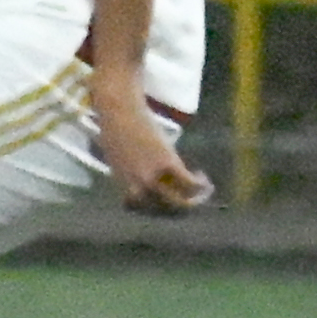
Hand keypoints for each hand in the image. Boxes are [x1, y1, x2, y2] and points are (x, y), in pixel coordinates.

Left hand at [93, 85, 213, 214]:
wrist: (118, 109)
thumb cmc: (113, 123)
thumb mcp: (115, 150)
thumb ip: (125, 163)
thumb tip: (135, 165)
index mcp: (121, 181)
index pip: (136, 206)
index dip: (151, 205)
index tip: (161, 197)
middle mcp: (136, 183)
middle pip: (160, 208)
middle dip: (176, 207)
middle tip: (188, 198)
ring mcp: (152, 175)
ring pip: (178, 201)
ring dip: (194, 200)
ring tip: (202, 191)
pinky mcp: (167, 163)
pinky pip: (189, 184)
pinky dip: (200, 185)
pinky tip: (204, 178)